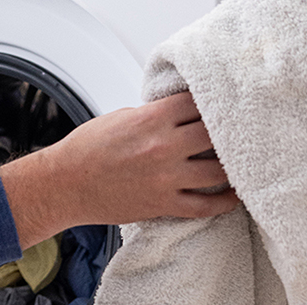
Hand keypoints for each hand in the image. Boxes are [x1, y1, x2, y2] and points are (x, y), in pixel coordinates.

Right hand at [0, 91, 238, 248]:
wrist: (66, 184)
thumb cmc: (87, 149)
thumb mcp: (121, 117)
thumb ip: (153, 114)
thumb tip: (176, 114)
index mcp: (151, 119)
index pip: (197, 103)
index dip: (209, 101)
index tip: (218, 104)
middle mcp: (163, 147)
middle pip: (215, 133)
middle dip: (225, 130)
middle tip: (234, 131)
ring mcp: (166, 177)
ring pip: (219, 170)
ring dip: (232, 165)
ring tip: (240, 161)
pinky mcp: (164, 204)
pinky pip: (206, 205)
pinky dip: (225, 202)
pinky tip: (233, 196)